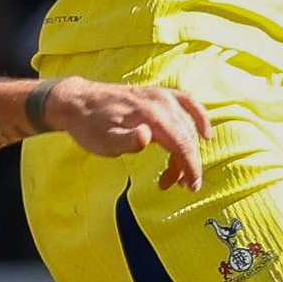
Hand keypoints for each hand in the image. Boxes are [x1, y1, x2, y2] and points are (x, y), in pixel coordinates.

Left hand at [39, 78, 210, 189]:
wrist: (77, 102)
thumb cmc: (90, 126)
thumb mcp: (103, 141)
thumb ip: (126, 141)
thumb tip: (148, 137)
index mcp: (151, 115)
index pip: (182, 144)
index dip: (190, 167)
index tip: (192, 187)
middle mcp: (161, 102)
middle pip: (187, 137)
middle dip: (189, 164)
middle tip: (182, 186)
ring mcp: (162, 96)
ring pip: (187, 126)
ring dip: (188, 150)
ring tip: (176, 174)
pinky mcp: (158, 94)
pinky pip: (188, 104)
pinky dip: (199, 118)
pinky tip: (205, 133)